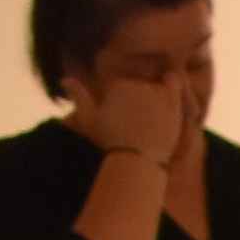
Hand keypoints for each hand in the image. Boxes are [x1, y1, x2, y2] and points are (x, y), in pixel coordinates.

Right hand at [65, 70, 188, 167]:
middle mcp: (136, 84)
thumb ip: (79, 97)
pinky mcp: (171, 101)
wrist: (135, 160)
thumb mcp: (89, 120)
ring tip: (153, 126)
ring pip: (160, 91)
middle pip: (145, 89)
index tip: (126, 124)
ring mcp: (155, 92)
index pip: (128, 89)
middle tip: (141, 128)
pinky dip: (174, 91)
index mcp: (118, 86)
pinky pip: (175, 86)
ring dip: (159, 104)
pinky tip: (169, 109)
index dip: (127, 107)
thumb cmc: (110, 143)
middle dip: (143, 105)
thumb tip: (64, 80)